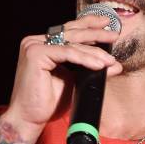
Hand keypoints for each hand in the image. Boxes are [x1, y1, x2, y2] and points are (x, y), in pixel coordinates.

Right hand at [0, 15, 122, 137]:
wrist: (30, 118)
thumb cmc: (48, 102)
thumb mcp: (75, 81)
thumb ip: (91, 68)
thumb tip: (114, 64)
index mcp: (42, 45)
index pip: (68, 30)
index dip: (89, 25)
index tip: (107, 26)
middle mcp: (36, 41)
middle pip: (71, 33)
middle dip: (95, 33)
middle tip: (114, 35)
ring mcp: (34, 46)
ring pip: (71, 44)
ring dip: (94, 51)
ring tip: (110, 60)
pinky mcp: (35, 54)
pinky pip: (66, 53)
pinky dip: (84, 59)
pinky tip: (98, 65)